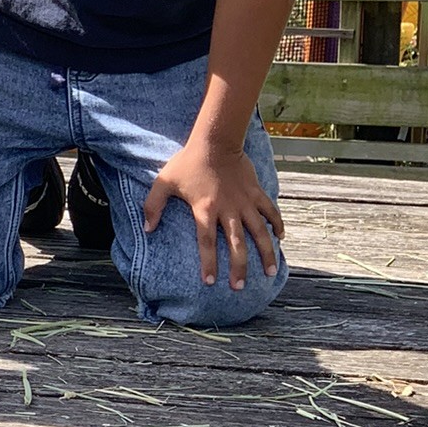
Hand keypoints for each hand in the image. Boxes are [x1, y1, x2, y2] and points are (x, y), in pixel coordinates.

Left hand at [142, 143, 283, 290]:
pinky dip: (276, 224)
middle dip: (239, 267)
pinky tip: (280, 238)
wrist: (216, 139)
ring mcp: (245, 201)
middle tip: (239, 287)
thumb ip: (153, 206)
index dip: (208, 263)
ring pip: (259, 232)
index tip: (210, 282)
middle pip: (237, 244)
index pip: (206, 242)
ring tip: (269, 272)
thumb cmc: (188, 161)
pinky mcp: (256, 192)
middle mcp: (228, 209)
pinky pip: (270, 211)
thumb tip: (147, 230)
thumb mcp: (164, 181)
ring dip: (265, 253)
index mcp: (205, 209)